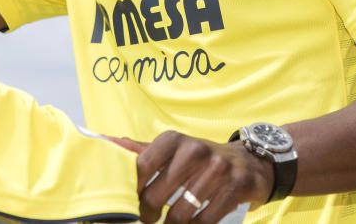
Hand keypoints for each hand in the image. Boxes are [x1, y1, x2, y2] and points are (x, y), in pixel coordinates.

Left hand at [110, 131, 273, 222]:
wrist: (248, 163)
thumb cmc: (200, 160)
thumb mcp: (172, 150)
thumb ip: (141, 151)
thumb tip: (106, 142)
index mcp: (173, 140)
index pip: (141, 166)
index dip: (132, 190)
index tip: (130, 203)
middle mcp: (195, 149)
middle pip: (158, 195)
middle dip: (149, 214)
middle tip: (148, 219)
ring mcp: (217, 167)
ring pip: (181, 212)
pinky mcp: (235, 186)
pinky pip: (205, 219)